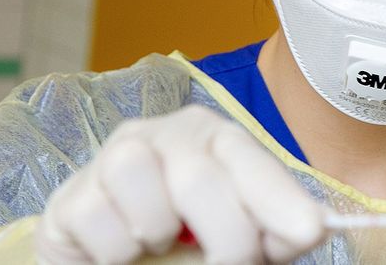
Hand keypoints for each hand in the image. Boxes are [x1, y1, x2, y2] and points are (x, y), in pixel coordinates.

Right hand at [35, 105, 326, 264]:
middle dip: (226, 238)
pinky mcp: (72, 194)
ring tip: (167, 244)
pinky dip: (120, 250)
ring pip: (141, 184)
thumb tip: (312, 226)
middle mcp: (166, 133)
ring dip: (162, 233)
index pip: (250, 158)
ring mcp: (115, 156)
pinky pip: (99, 221)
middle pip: (200, 178)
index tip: (309, 232)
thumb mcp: (245, 233)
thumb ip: (277, 230)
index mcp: (216, 136)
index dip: (278, 197)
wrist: (123, 254)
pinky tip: (128, 249)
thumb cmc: (193, 239)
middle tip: (232, 264)